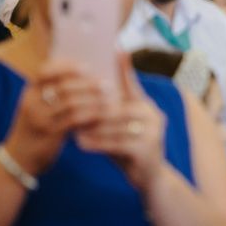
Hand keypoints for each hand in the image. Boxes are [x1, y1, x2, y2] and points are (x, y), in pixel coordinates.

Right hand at [3, 59, 106, 175]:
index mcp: (30, 92)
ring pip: (71, 102)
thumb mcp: (37, 107)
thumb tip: (86, 75)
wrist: (18, 160)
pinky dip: (90, 115)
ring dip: (93, 99)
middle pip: (64, 86)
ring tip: (109, 99)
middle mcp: (31, 102)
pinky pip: (74, 120)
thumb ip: (54, 92)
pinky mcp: (48, 133)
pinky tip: (101, 114)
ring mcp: (38, 118)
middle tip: (107, 83)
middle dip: (88, 83)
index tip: (88, 66)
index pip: (46, 70)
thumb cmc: (36, 129)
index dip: (68, 66)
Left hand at [77, 54, 165, 190]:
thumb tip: (86, 96)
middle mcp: (152, 114)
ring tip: (73, 129)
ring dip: (92, 128)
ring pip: (116, 125)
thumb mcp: (120, 127)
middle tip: (71, 109)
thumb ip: (110, 111)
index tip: (117, 48)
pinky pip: (117, 143)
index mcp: (145, 104)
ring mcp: (153, 131)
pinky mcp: (148, 148)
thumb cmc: (130, 148)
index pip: (132, 83)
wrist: (150, 177)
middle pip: (118, 106)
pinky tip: (82, 144)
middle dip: (94, 109)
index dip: (125, 67)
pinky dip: (98, 143)